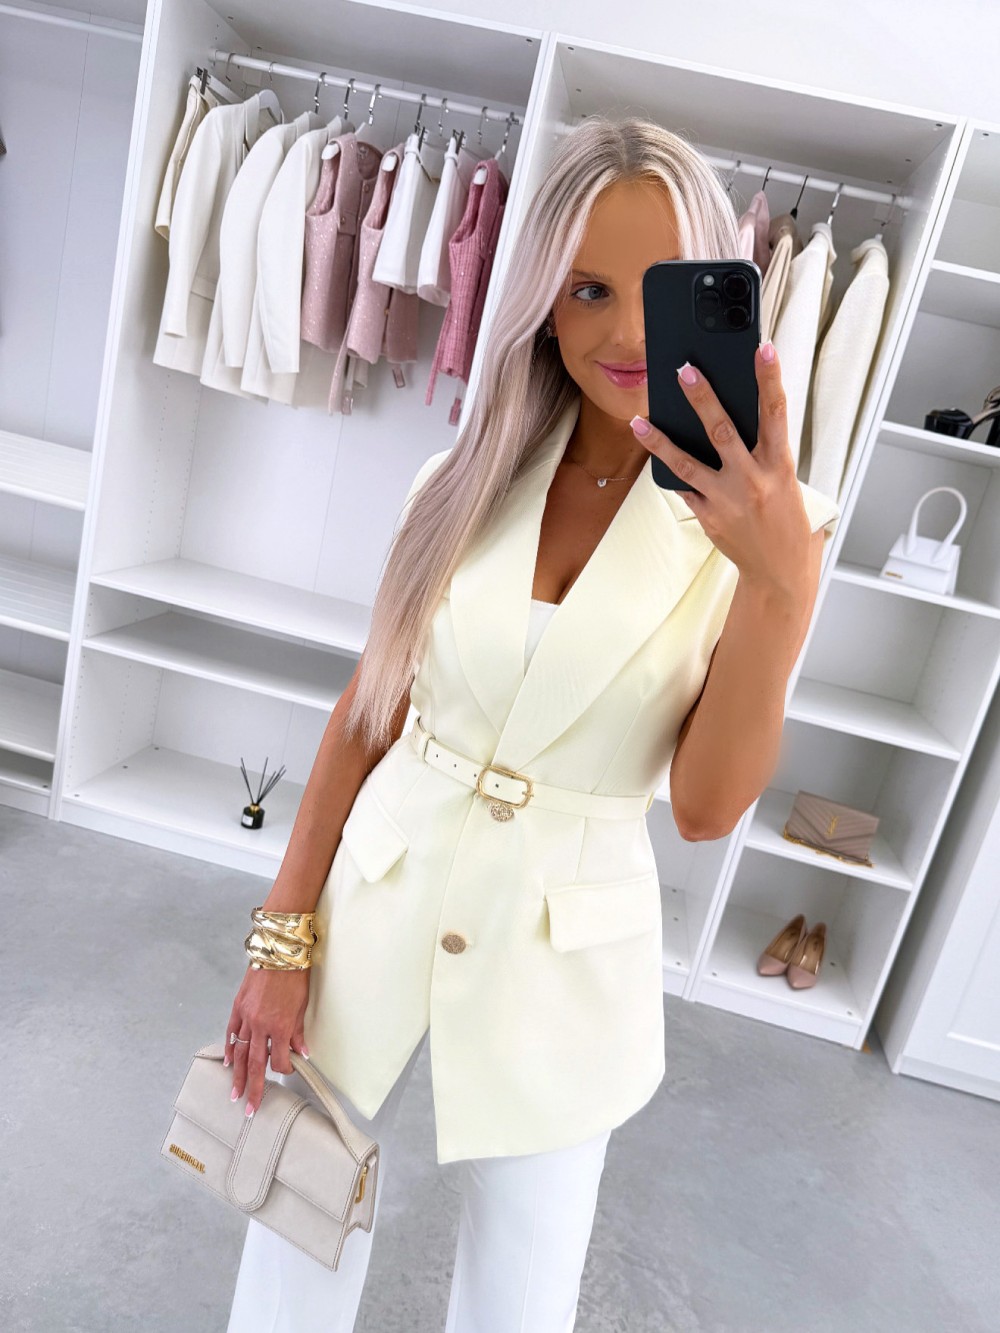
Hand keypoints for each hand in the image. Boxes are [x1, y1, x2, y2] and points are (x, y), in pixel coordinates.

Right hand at [224, 965, 310, 1116]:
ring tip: (235, 1094)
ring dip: (238, 1075)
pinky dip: (230, 1048)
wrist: (280, 950)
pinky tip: (229, 1063)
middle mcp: (262, 1025)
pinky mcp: (238, 1006)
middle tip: (250, 1108)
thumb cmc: (295, 975)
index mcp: (281, 1026)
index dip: (284, 1069)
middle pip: (257, 1064)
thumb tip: (302, 1052)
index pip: (280, 1060)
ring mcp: (247, 1016)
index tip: (288, 1070)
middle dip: (254, 1088)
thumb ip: (299, 1032)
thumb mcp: (303, 1005)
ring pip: (241, 1053)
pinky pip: (232, 1032)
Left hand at [630, 342, 814, 596]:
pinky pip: (683, 488)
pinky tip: (653, 452)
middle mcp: (752, 480)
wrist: (779, 569)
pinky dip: (669, 470)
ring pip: (686, 464)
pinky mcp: (708, 517)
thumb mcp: (782, 478)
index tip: (762, 348)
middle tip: (684, 369)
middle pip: (722, 431)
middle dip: (702, 398)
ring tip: (639, 421)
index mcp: (779, 465)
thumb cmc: (783, 516)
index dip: (769, 378)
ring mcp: (727, 500)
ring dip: (660, 441)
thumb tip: (725, 416)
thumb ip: (760, 449)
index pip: (775, 412)